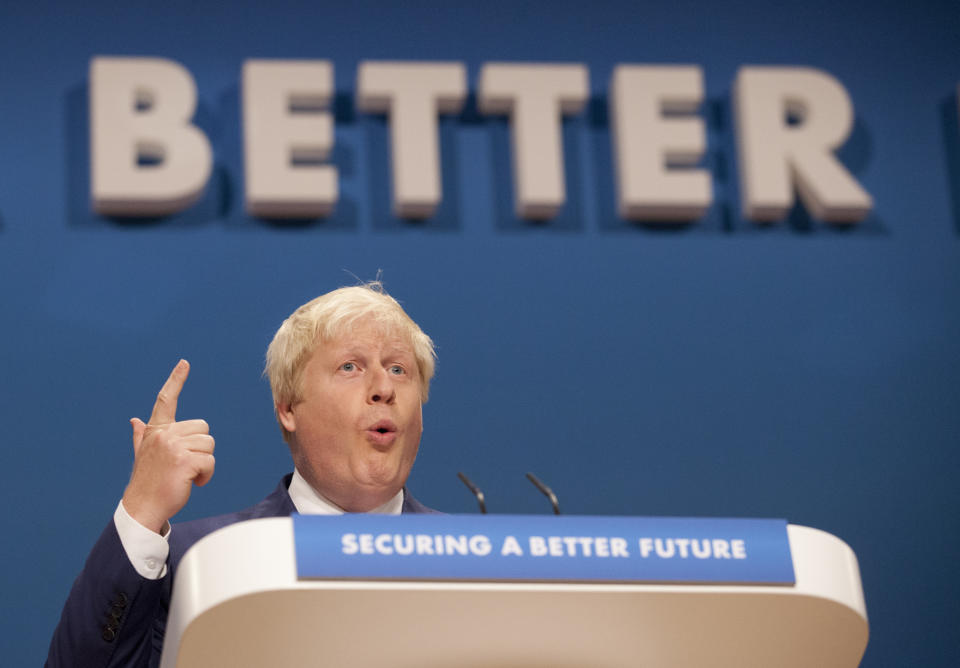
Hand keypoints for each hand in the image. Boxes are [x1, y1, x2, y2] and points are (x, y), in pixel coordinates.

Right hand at [121, 360, 215, 533]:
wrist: (142, 507)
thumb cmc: (147, 481)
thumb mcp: (142, 455)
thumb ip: (141, 436)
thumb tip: (135, 420)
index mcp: (155, 431)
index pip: (166, 400)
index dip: (176, 380)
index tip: (184, 363)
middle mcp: (164, 435)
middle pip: (204, 429)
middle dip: (201, 448)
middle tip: (185, 465)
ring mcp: (173, 447)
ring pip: (209, 445)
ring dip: (205, 464)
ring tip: (187, 475)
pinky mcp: (184, 461)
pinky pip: (210, 462)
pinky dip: (206, 475)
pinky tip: (192, 483)